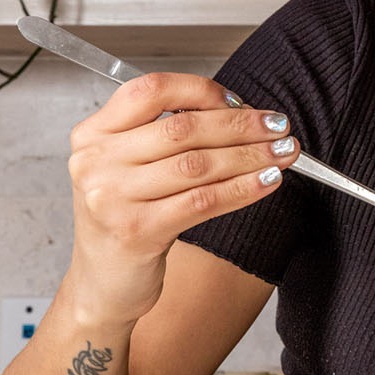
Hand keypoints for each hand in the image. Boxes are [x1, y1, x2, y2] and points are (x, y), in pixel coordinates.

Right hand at [64, 73, 296, 327]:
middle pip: (182, 127)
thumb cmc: (123, 219)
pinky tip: (266, 183)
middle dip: (240, 124)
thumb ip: (162, 134)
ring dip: (250, 156)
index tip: (240, 102)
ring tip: (282, 153)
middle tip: (277, 126)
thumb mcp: (126, 167)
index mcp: (92, 134)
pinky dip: (242, 189)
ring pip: (197, 164)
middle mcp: (96, 161)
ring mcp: (113, 197)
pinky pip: (203, 201)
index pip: (149, 90)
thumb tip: (236, 111)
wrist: (101, 284)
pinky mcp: (138, 231)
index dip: (201, 91)